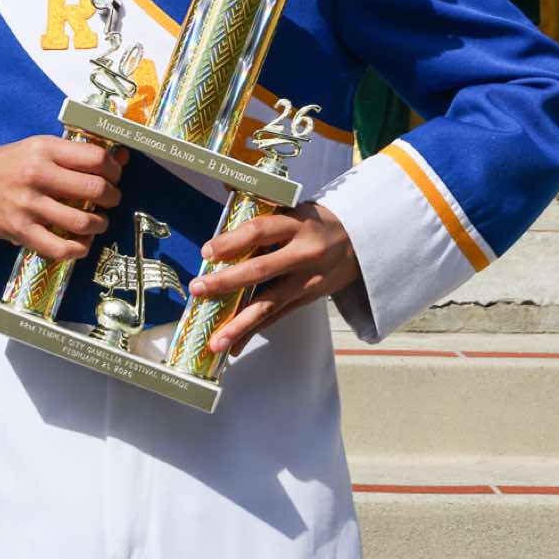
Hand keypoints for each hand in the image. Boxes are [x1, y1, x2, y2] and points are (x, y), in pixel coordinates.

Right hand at [0, 134, 125, 262]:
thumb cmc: (7, 165)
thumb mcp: (38, 148)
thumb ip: (76, 153)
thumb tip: (121, 157)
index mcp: (43, 149)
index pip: (96, 158)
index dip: (114, 169)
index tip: (114, 176)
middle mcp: (37, 175)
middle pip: (95, 189)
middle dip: (113, 197)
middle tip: (110, 199)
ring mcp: (28, 205)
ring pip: (83, 221)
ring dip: (101, 224)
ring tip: (99, 221)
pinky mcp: (20, 231)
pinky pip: (61, 248)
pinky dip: (80, 248)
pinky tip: (83, 241)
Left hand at [186, 202, 359, 357]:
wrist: (360, 243)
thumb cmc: (316, 224)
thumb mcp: (295, 212)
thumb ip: (264, 221)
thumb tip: (221, 218)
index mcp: (297, 225)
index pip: (260, 231)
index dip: (232, 241)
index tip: (207, 252)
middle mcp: (303, 254)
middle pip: (260, 270)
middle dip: (226, 282)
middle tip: (198, 289)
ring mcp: (306, 282)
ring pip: (269, 304)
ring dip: (240, 325)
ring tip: (216, 342)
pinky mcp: (306, 300)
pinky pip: (276, 318)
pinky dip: (254, 332)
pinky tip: (234, 346)